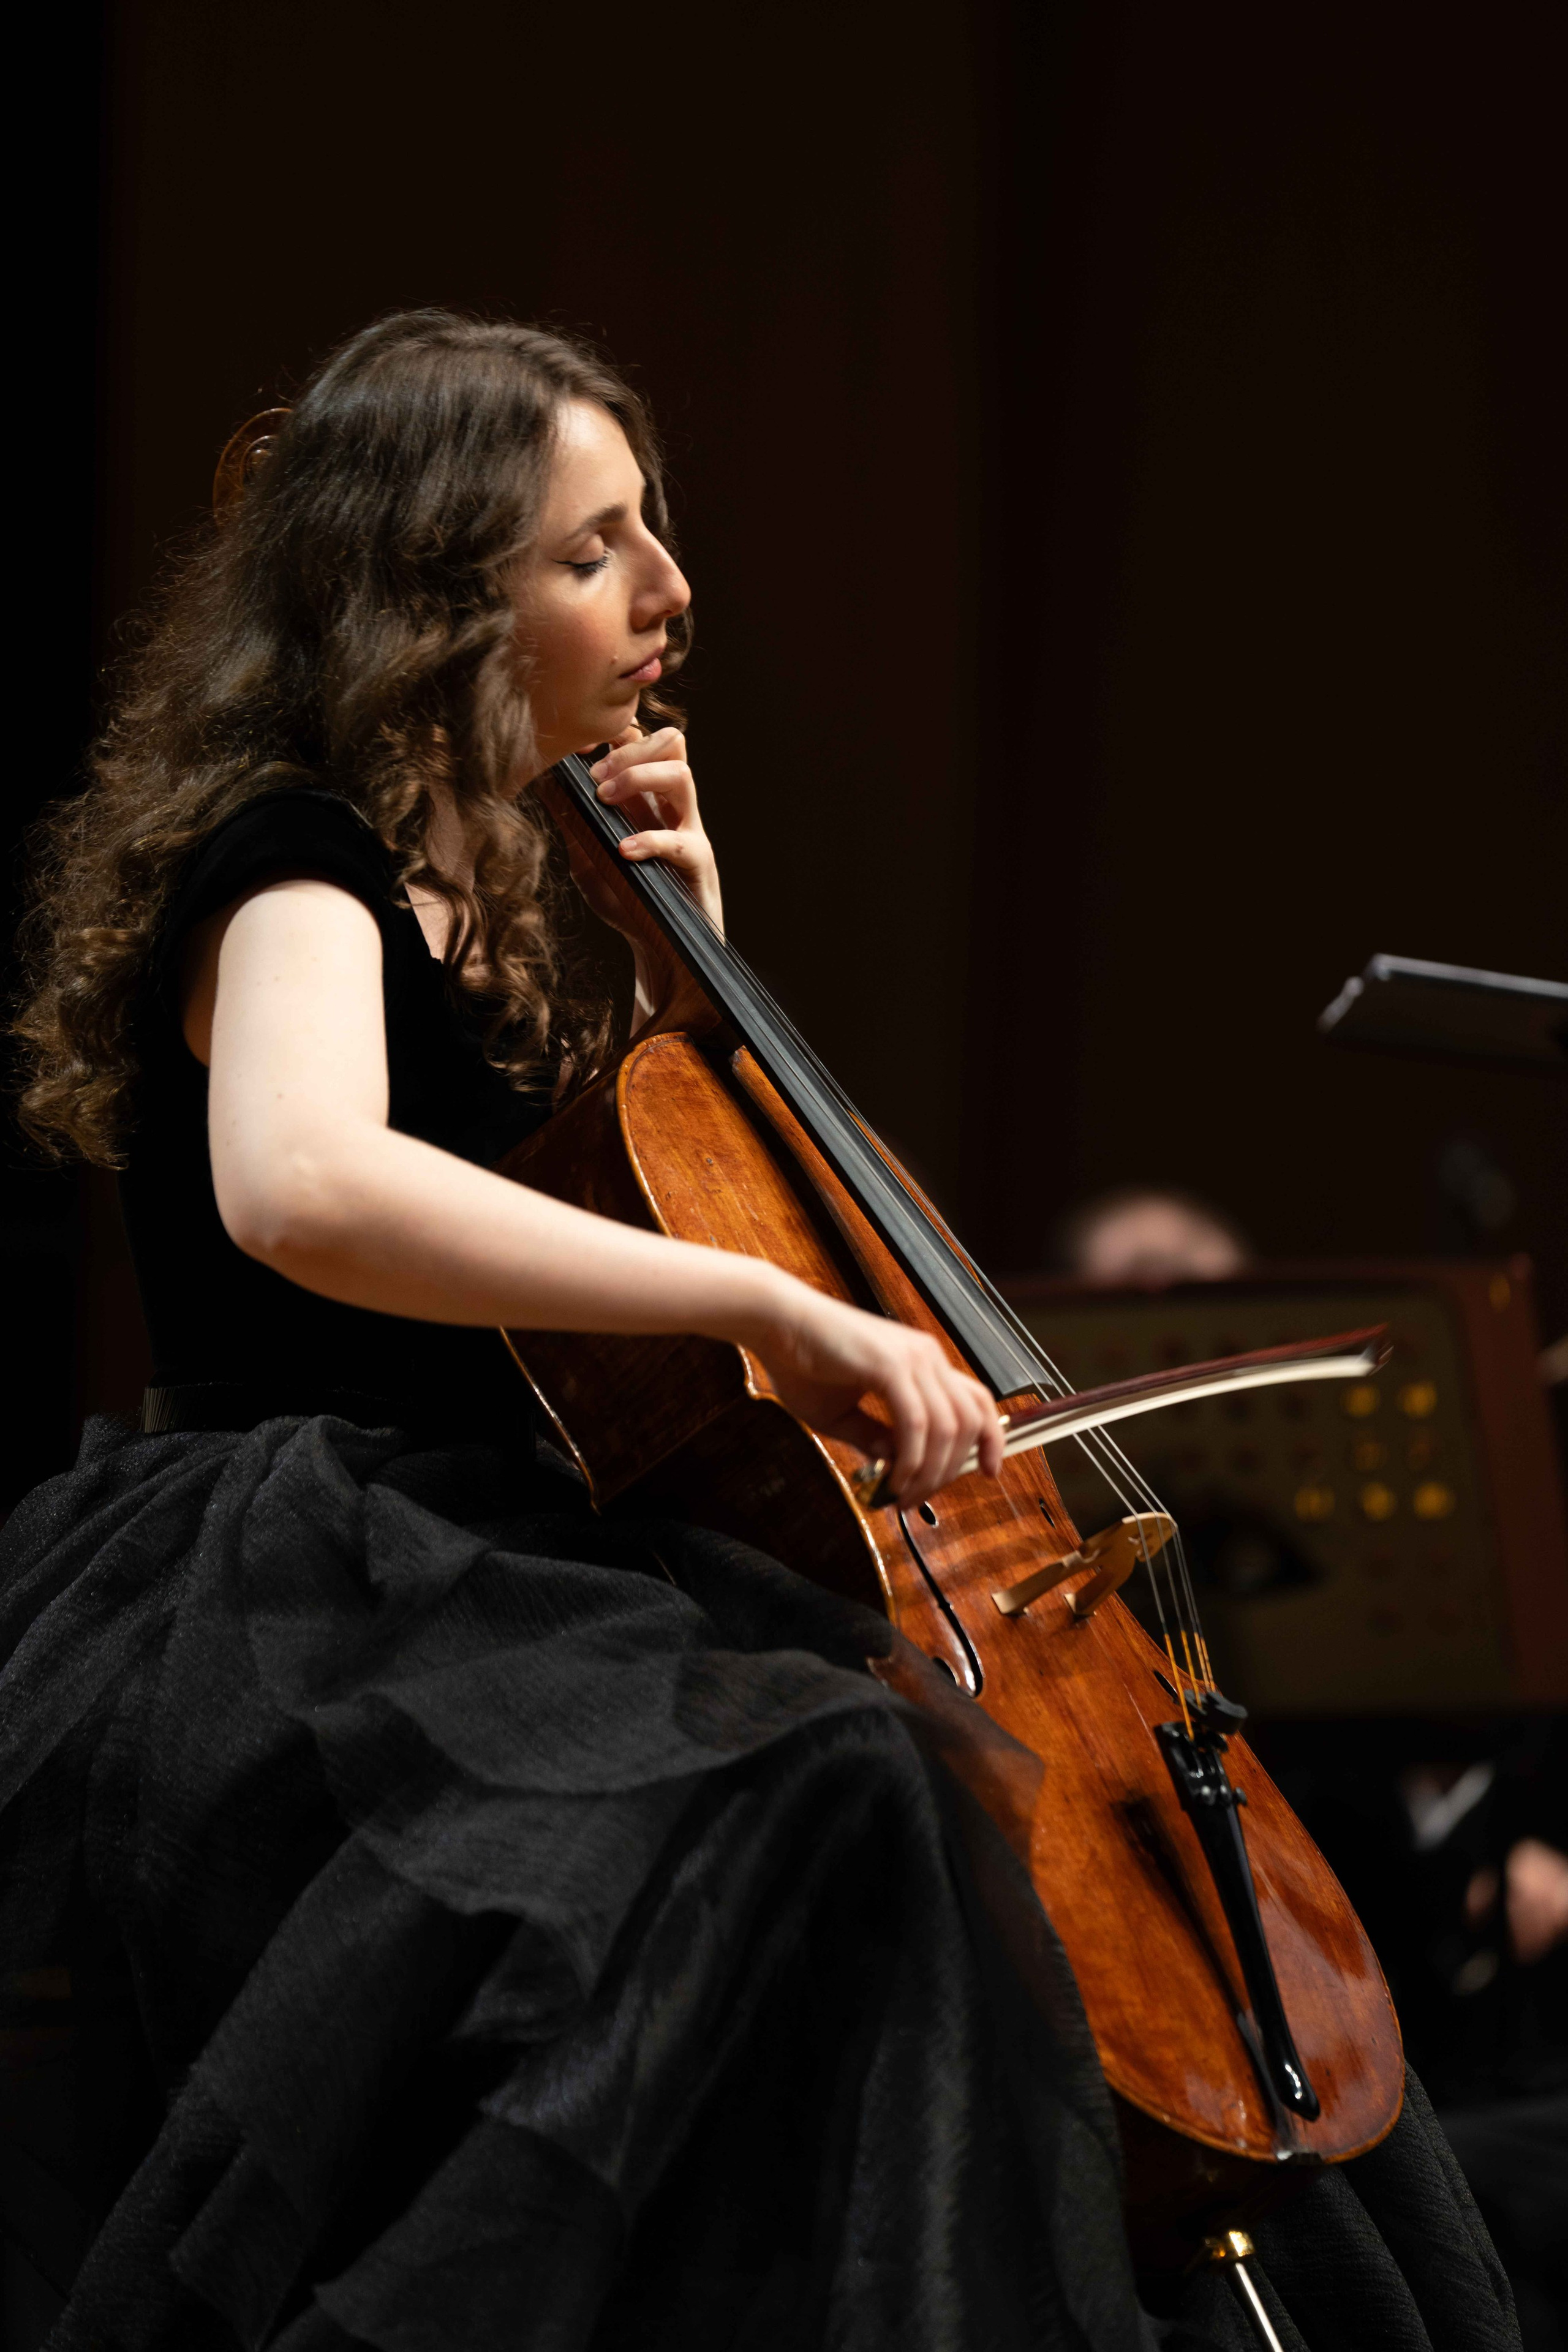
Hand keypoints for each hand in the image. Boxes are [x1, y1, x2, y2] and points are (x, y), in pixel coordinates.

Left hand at [588, 723, 722, 932]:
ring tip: (606, 802)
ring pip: (680, 774)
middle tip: (596, 779)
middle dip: (628, 750)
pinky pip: (679, 840)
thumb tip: (544, 786)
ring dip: (638, 778)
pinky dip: (648, 841)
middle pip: (670, 742)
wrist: (659, 948)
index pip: (643, 740)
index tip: (580, 749)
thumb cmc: (628, 901)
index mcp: (647, 798)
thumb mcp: (587, 858)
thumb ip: (572, 823)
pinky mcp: (697, 861)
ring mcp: (688, 830)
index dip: (615, 732)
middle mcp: (670, 806)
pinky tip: (623, 851)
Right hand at [746, 1282, 1004, 1508]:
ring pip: (948, 1428)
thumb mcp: (843, 1413)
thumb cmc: (801, 1362)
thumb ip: (873, 1437)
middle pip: (969, 1422)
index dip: (991, 1438)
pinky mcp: (890, 1365)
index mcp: (921, 1362)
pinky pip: (916, 1424)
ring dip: (929, 1472)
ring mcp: (912, 1358)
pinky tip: (893, 1478)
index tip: (989, 1471)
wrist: (774, 1323)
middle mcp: (925, 1356)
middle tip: (918, 1497)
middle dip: (950, 1471)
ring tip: (902, 1494)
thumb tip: (898, 1465)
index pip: (976, 1400)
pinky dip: (910, 1459)